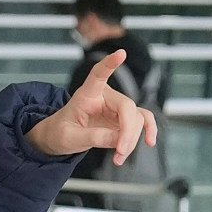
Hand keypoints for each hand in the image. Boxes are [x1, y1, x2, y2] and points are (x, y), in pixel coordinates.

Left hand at [29, 46, 158, 163]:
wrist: (60, 138)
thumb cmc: (60, 132)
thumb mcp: (70, 137)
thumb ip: (93, 137)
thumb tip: (118, 140)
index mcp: (87, 94)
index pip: (98, 74)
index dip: (109, 64)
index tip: (121, 53)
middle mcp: (105, 97)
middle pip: (126, 106)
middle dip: (127, 131)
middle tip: (120, 152)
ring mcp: (116, 108)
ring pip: (136, 118)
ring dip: (132, 140)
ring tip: (119, 157)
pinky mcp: (123, 120)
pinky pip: (141, 122)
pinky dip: (147, 132)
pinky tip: (150, 142)